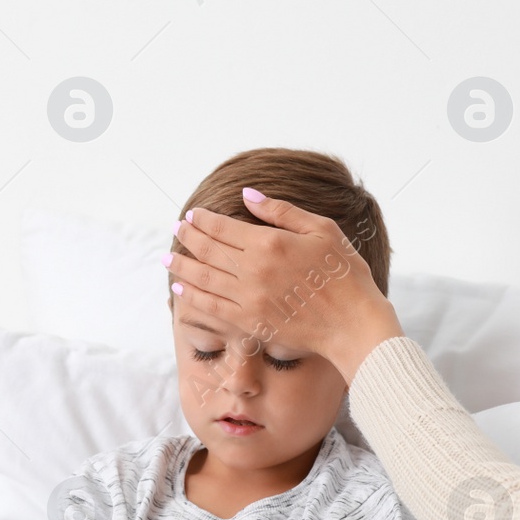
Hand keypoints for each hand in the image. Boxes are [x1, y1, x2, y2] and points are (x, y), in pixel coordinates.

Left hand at [164, 189, 403, 383]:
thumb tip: (247, 196)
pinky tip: (180, 287)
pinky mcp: (249, 323)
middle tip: (177, 229)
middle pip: (208, 250)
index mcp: (269, 243)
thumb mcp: (321, 229)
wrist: (353, 323)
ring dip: (181, 265)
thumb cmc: (344, 273)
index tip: (193, 215)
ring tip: (167, 257)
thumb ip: (281, 211)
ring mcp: (248, 299)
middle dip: (188, 237)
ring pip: (202, 279)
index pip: (223, 227)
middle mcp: (252, 271)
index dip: (203, 220)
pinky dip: (192, 296)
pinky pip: (211, 307)